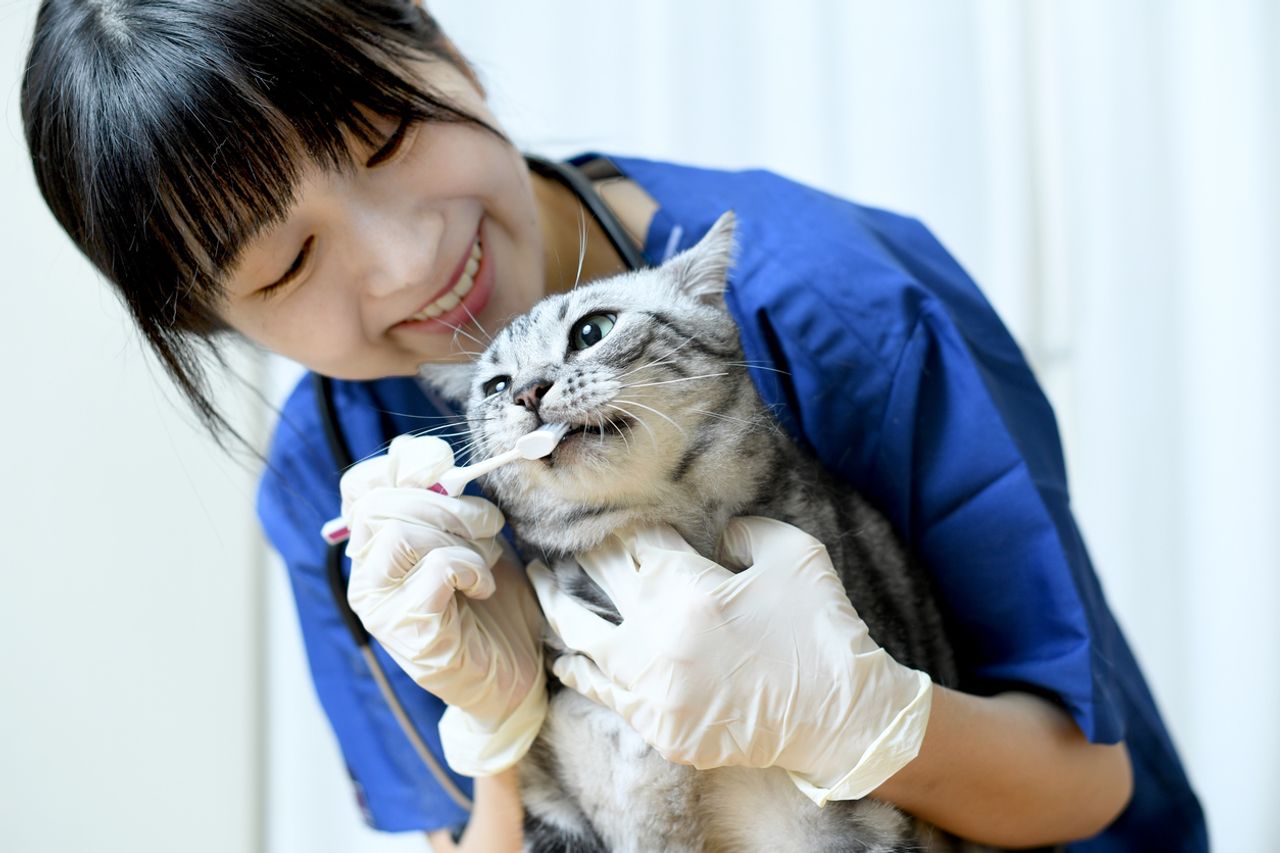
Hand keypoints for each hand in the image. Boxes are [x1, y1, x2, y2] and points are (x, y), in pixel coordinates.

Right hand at [341, 435, 546, 775]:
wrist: (516, 672)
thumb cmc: (492, 602)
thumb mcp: (471, 537)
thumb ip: (446, 501)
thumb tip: (432, 459)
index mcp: (376, 545)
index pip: (360, 486)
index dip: (402, 465)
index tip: (444, 469)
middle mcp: (366, 576)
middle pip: (380, 505)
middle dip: (445, 503)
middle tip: (486, 523)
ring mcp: (379, 607)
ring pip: (400, 535)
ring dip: (459, 537)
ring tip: (485, 559)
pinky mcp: (407, 632)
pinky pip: (432, 571)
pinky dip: (468, 568)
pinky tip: (481, 587)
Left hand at [529, 517, 932, 804]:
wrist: (843, 717)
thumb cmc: (821, 629)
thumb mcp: (793, 553)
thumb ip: (745, 530)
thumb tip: (717, 536)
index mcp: (686, 588)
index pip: (634, 544)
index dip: (620, 525)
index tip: (606, 514)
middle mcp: (657, 638)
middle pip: (599, 582)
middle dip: (580, 555)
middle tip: (559, 537)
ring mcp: (653, 689)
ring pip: (582, 638)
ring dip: (557, 605)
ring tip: (538, 583)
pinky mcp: (659, 728)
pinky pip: (603, 692)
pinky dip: (580, 669)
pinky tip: (565, 654)